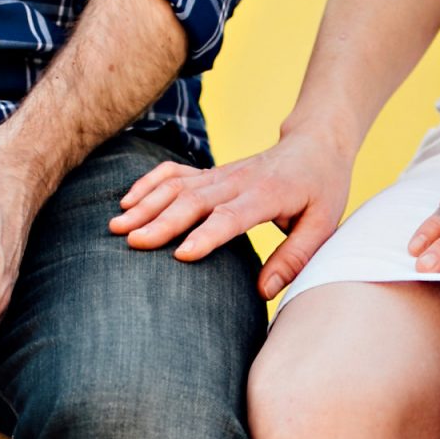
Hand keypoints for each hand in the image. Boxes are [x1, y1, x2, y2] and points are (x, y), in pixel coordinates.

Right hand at [110, 125, 353, 298]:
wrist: (314, 146)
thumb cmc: (321, 190)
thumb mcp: (323, 226)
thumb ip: (294, 259)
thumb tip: (263, 292)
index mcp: (268, 195)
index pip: (231, 216)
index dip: (206, 234)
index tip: (180, 254)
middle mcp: (239, 180)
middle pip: (194, 200)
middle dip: (160, 221)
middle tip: (131, 242)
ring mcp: (221, 173)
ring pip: (178, 185)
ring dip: (146, 203)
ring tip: (116, 225)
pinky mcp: (211, 172)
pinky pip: (175, 172)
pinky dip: (149, 182)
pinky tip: (126, 200)